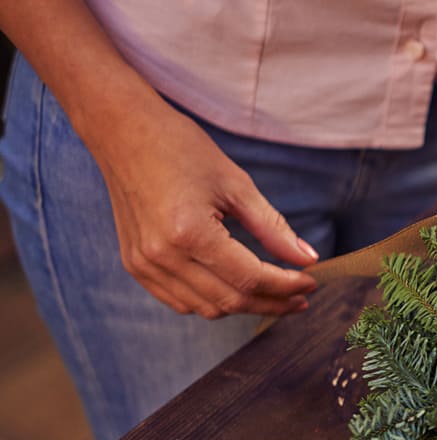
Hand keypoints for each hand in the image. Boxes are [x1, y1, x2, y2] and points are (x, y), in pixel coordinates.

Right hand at [92, 100, 319, 318]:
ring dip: (244, 306)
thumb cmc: (181, 149)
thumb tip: (307, 259)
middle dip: (272, 303)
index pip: (250, 278)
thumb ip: (273, 228)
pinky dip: (211, 302)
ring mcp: (144, 264)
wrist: (122, 131)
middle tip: (301, 297)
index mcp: (189, 233)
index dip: (286, 286)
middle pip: (230, 301)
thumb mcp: (237, 185)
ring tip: (274, 295)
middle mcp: (162, 256)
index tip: (312, 283)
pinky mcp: (135, 264)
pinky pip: (179, 301)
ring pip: (206, 308)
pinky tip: (236, 290)